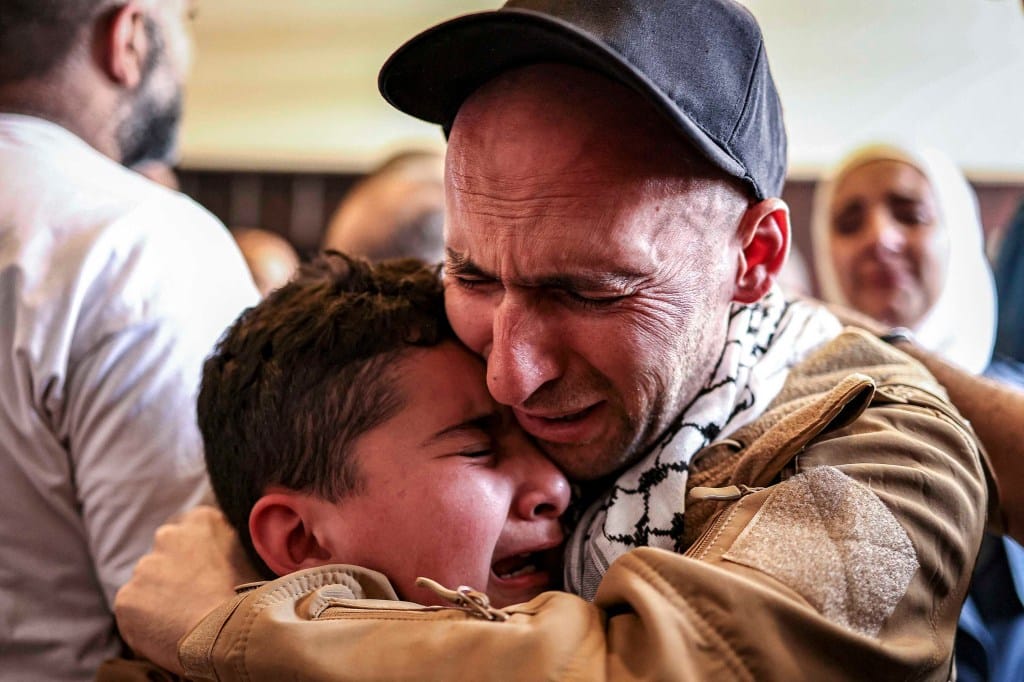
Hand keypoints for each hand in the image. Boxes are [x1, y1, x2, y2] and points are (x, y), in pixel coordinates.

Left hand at [114, 506, 260, 673]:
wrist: (228, 635)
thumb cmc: (249, 597)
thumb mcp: (252, 556)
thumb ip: (235, 541)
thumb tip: (236, 540)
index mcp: (201, 521)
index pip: (192, 530)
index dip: (200, 554)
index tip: (209, 573)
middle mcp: (168, 535)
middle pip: (166, 554)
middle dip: (175, 572)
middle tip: (196, 597)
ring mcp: (144, 567)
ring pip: (148, 582)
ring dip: (160, 596)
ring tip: (184, 617)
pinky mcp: (126, 598)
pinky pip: (134, 608)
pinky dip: (145, 620)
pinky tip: (169, 629)